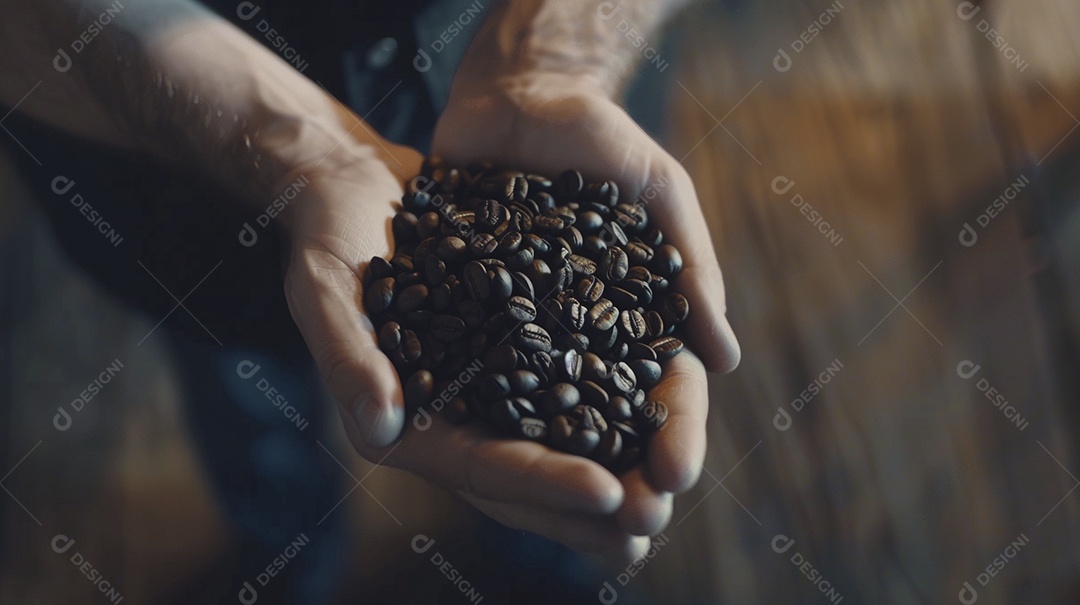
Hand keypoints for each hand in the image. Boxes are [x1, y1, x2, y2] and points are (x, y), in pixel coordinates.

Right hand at [280, 129, 650, 560]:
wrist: (356, 188)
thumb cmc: (328, 236)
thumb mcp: (325, 289)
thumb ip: (349, 358)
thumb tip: (380, 429)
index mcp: (408, 424)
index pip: (482, 467)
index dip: (543, 484)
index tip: (609, 495)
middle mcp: (455, 415)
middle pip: (529, 472)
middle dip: (590, 506)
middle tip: (653, 525)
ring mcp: (491, 384)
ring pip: (559, 438)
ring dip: (615, 466)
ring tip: (674, 487)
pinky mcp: (519, 345)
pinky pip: (572, 380)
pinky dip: (614, 400)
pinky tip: (662, 408)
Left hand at [431, 71, 740, 538]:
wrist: (513, 95)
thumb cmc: (598, 136)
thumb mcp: (656, 188)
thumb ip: (689, 264)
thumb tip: (724, 358)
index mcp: (635, 314)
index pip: (665, 387)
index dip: (676, 431)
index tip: (678, 474)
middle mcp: (580, 337)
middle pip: (607, 420)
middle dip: (623, 472)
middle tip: (634, 525)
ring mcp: (523, 335)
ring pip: (543, 416)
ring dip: (559, 472)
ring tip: (573, 522)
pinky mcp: (465, 320)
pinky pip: (472, 377)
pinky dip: (482, 419)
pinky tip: (482, 465)